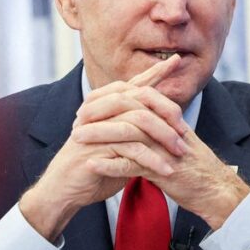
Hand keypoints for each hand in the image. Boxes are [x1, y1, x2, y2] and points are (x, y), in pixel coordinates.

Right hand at [18, 56, 186, 240]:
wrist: (63, 189)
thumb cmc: (93, 167)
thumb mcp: (119, 145)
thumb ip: (135, 131)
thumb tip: (162, 123)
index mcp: (104, 106)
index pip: (133, 83)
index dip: (155, 71)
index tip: (176, 60)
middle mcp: (99, 111)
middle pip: (139, 97)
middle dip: (167, 111)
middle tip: (185, 131)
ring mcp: (97, 127)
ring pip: (138, 120)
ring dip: (163, 138)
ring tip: (180, 154)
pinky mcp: (97, 148)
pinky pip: (131, 148)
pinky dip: (151, 160)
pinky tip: (166, 170)